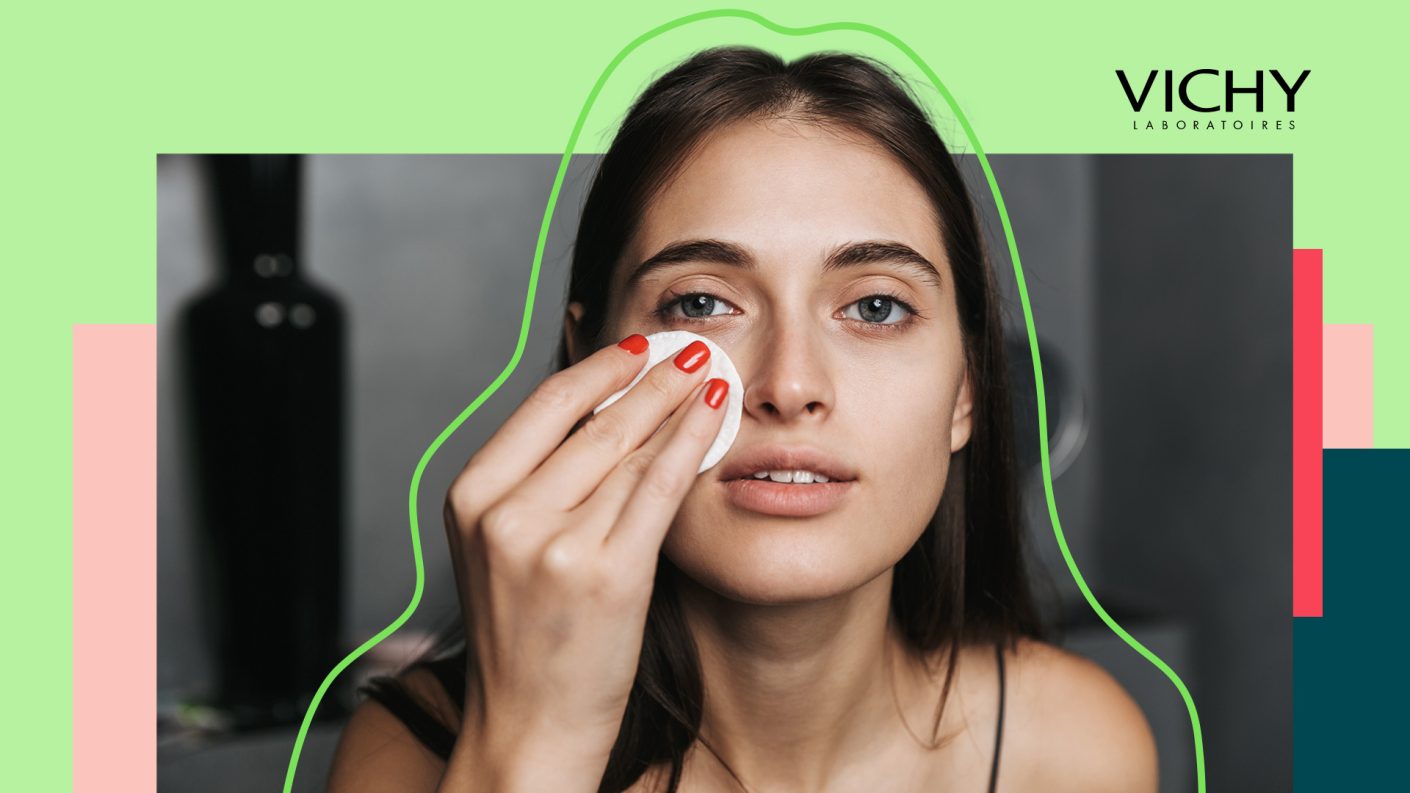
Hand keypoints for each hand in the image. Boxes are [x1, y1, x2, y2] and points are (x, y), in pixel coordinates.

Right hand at [440, 335, 727, 791]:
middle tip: (689, 346)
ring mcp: (555, 545)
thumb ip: (538, 479)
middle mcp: (506, 516)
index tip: (636, 346)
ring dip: (676, 402)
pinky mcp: (607, 574)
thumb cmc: (525, 639)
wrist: (528, 727)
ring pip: (629, 450)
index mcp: (472, 499)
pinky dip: (691, 443)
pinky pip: (658, 488)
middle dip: (650, 377)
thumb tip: (604, 405)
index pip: (544, 407)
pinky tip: (713, 416)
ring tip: (708, 372)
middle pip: (593, 422)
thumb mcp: (504, 547)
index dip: (598, 368)